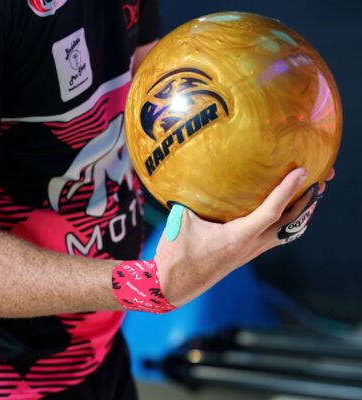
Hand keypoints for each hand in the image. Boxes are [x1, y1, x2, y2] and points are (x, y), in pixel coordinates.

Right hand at [155, 168, 328, 307]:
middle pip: (289, 225)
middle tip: (318, 182)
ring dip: (300, 215)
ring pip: (285, 234)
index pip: (271, 212)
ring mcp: (249, 254)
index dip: (287, 190)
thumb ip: (191, 199)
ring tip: (308, 196)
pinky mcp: (244, 256)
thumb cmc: (176, 256)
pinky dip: (286, 225)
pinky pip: (274, 240)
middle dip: (306, 203)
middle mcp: (249, 247)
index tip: (301, 172)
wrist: (173, 285)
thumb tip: (195, 178)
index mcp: (236, 237)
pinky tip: (283, 216)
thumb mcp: (180, 222)